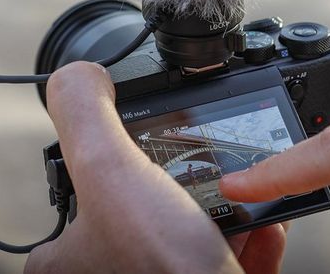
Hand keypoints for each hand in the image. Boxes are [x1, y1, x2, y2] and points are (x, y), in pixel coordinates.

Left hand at [26, 62, 286, 273]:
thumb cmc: (163, 273)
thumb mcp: (109, 172)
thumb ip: (84, 114)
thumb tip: (78, 76)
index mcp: (65, 262)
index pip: (85, 191)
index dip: (123, 159)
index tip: (154, 148)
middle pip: (151, 212)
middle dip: (193, 188)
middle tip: (213, 173)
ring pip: (193, 239)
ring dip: (228, 214)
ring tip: (249, 197)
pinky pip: (225, 266)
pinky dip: (249, 247)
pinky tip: (265, 232)